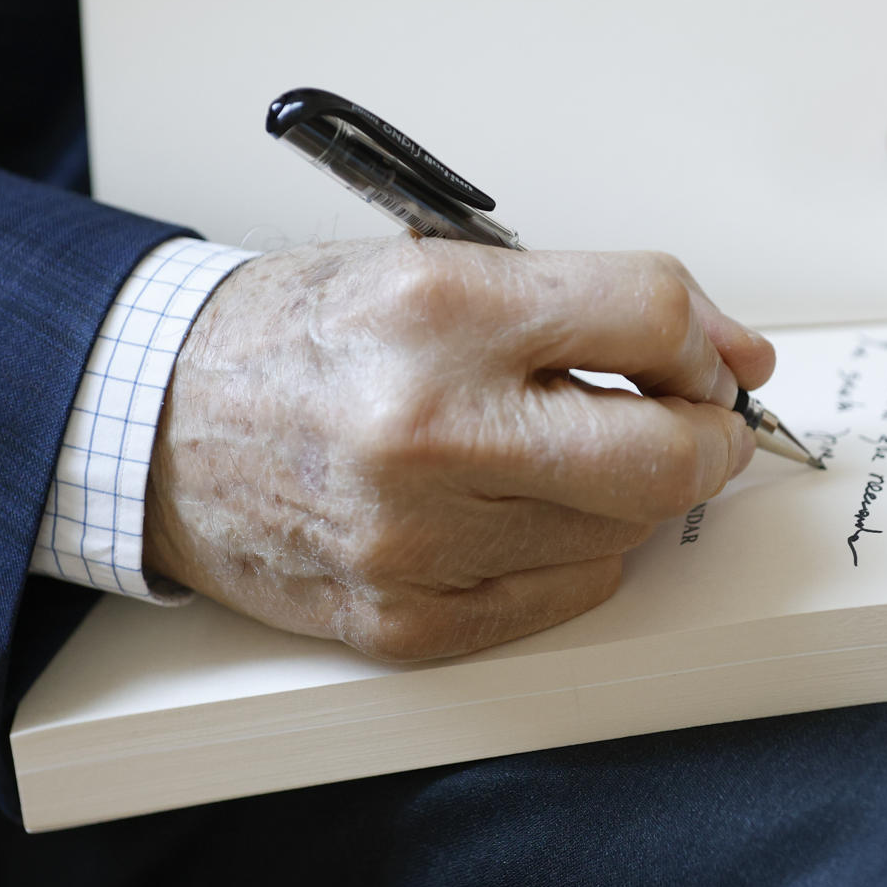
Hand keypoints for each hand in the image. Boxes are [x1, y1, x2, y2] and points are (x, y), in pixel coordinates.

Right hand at [144, 238, 773, 660]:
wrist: (155, 425)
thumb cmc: (297, 338)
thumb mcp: (435, 264)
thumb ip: (590, 300)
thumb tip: (731, 354)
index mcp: (435, 308)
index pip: (651, 318)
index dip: (707, 342)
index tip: (714, 360)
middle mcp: (424, 428)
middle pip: (663, 454)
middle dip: (706, 436)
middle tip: (693, 419)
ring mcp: (413, 540)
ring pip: (622, 532)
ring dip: (626, 493)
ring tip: (565, 452)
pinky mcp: (403, 621)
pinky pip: (564, 594)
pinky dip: (574, 551)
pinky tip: (524, 509)